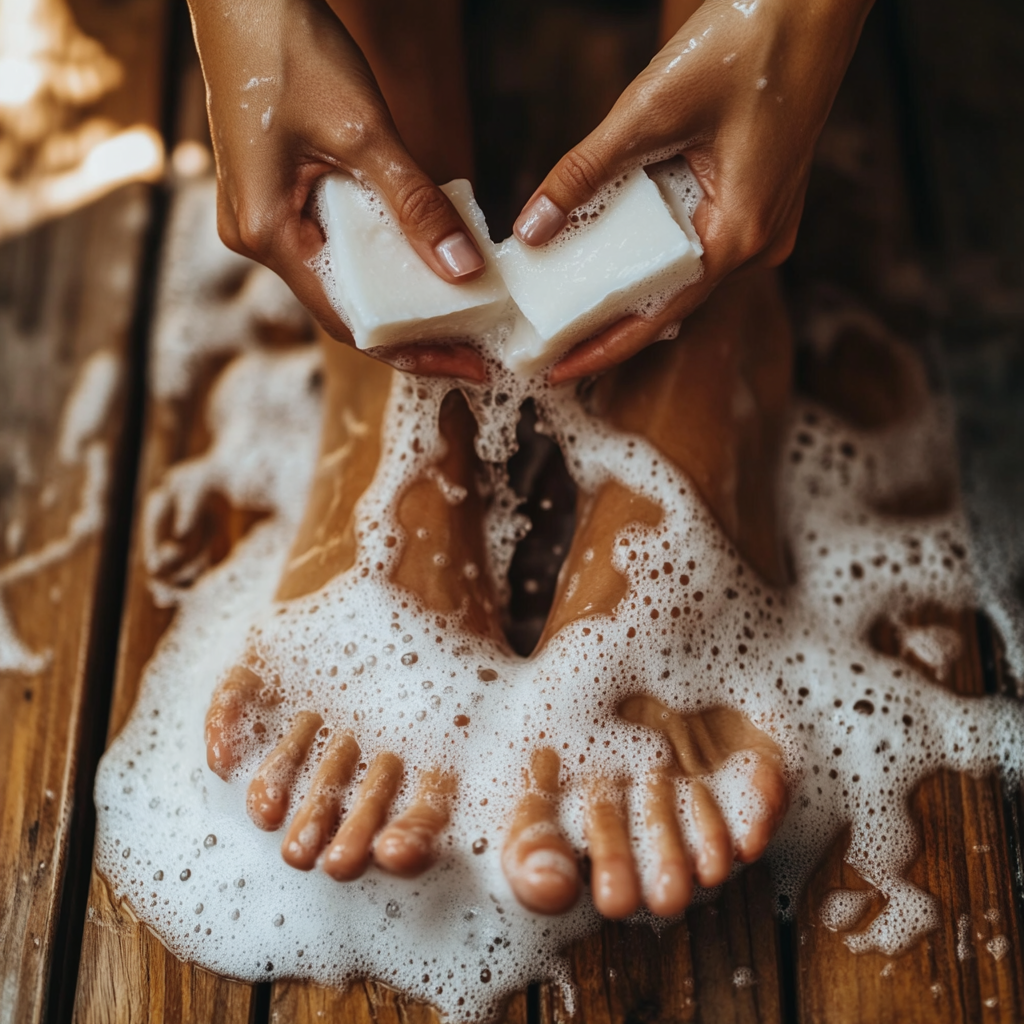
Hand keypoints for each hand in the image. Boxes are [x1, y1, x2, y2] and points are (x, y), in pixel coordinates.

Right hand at [188, 0, 487, 378]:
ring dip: (400, 294)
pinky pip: (335, 244)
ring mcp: (264, 217)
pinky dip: (381, 257)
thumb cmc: (290, 50)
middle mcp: (257, 236)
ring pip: (342, 277)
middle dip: (412, 330)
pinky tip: (425, 257)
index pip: (349, 321)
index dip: (412, 349)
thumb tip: (464, 270)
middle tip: (474, 345)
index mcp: (266, 233)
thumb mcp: (364, 134)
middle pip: (346, 307)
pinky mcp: (277, 195)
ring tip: (461, 309)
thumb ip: (414, 205)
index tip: (466, 364)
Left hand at [512, 0, 873, 383]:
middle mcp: (759, 242)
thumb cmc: (746, 43)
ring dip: (631, 288)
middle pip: (670, 302)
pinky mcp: (760, 199)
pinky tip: (614, 254)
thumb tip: (532, 228)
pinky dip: (655, 252)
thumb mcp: (647, 112)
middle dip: (610, 326)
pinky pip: (700, 242)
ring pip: (683, 273)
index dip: (604, 347)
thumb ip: (585, 174)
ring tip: (572, 307)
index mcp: (740, 234)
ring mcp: (765, 223)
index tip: (558, 372)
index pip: (658, 314)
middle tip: (553, 348)